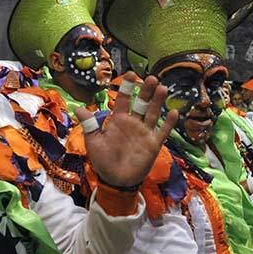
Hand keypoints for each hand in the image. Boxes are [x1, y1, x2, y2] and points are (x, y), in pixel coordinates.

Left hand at [76, 71, 178, 187]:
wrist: (116, 180)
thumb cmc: (104, 160)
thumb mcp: (93, 142)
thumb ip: (90, 125)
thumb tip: (78, 109)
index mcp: (119, 120)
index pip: (123, 99)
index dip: (127, 87)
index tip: (131, 73)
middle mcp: (133, 123)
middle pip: (142, 103)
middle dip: (146, 91)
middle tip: (151, 78)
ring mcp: (145, 132)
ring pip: (153, 113)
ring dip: (158, 102)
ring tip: (162, 89)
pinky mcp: (153, 144)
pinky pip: (162, 132)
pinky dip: (169, 123)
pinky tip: (174, 112)